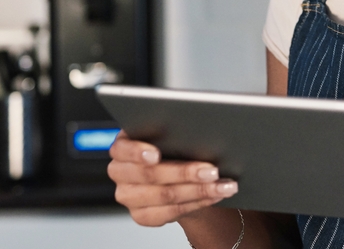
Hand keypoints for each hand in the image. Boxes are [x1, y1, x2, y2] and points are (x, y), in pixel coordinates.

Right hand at [107, 132, 237, 226]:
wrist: (175, 174)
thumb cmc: (172, 146)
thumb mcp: (170, 133)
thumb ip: (175, 130)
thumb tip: (200, 128)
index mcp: (122, 147)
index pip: (123, 149)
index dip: (138, 152)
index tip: (156, 154)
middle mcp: (120, 172)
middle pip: (151, 175)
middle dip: (185, 172)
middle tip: (213, 170)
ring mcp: (129, 196)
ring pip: (165, 195)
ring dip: (199, 190)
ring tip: (223, 185)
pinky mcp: (142, 215)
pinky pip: (172, 211)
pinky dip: (198, 202)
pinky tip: (215, 195)